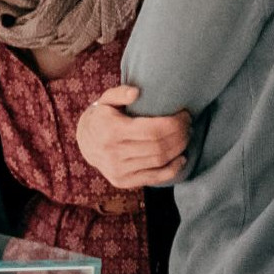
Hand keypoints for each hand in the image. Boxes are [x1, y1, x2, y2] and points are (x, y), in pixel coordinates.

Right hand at [76, 85, 190, 188]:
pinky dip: (172, 169)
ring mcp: (118, 170)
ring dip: (178, 149)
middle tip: (189, 125)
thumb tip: (136, 92)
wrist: (85, 142)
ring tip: (186, 137)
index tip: (184, 115)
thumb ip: (120, 93)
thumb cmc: (102, 117)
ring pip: (158, 161)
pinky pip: (154, 177)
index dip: (174, 124)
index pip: (152, 130)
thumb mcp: (106, 100)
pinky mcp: (123, 181)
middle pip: (158, 146)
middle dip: (180, 135)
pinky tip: (182, 158)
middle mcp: (114, 153)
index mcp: (112, 131)